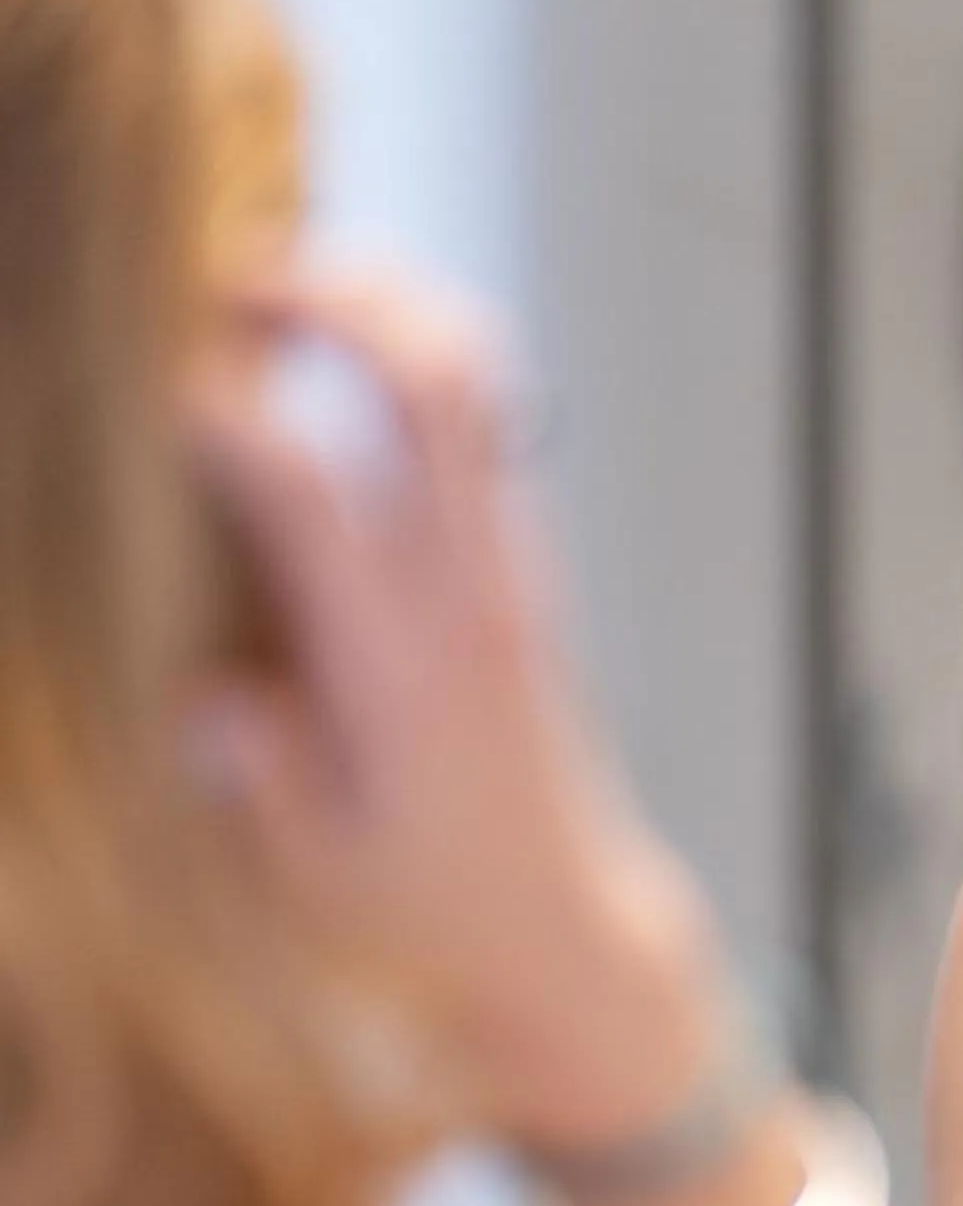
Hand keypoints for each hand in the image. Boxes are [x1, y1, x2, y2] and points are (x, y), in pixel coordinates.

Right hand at [182, 257, 726, 1149]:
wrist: (569, 931)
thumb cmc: (426, 917)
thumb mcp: (318, 884)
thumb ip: (261, 787)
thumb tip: (214, 701)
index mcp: (400, 668)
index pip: (308, 494)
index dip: (222, 415)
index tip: (150, 384)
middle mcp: (466, 594)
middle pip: (430, 381)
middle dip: (328, 297)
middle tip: (223, 275)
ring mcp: (505, 569)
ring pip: (472, 380)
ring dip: (381, 305)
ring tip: (276, 282)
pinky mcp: (517, 569)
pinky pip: (480, 422)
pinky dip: (407, 355)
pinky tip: (329, 346)